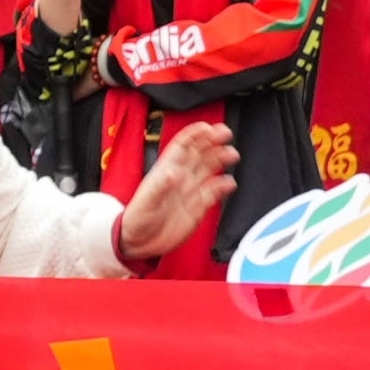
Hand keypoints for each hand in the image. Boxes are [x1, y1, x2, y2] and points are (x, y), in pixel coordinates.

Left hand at [115, 120, 235, 263]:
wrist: (141, 242)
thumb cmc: (137, 219)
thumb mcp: (146, 201)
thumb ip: (160, 186)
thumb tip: (174, 172)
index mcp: (166, 170)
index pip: (182, 145)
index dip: (195, 134)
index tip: (208, 127)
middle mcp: (181, 177)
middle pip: (200, 152)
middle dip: (213, 141)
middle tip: (226, 133)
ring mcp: (191, 190)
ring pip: (209, 169)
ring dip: (221, 159)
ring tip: (232, 154)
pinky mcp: (199, 206)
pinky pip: (214, 192)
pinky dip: (223, 186)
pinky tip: (230, 183)